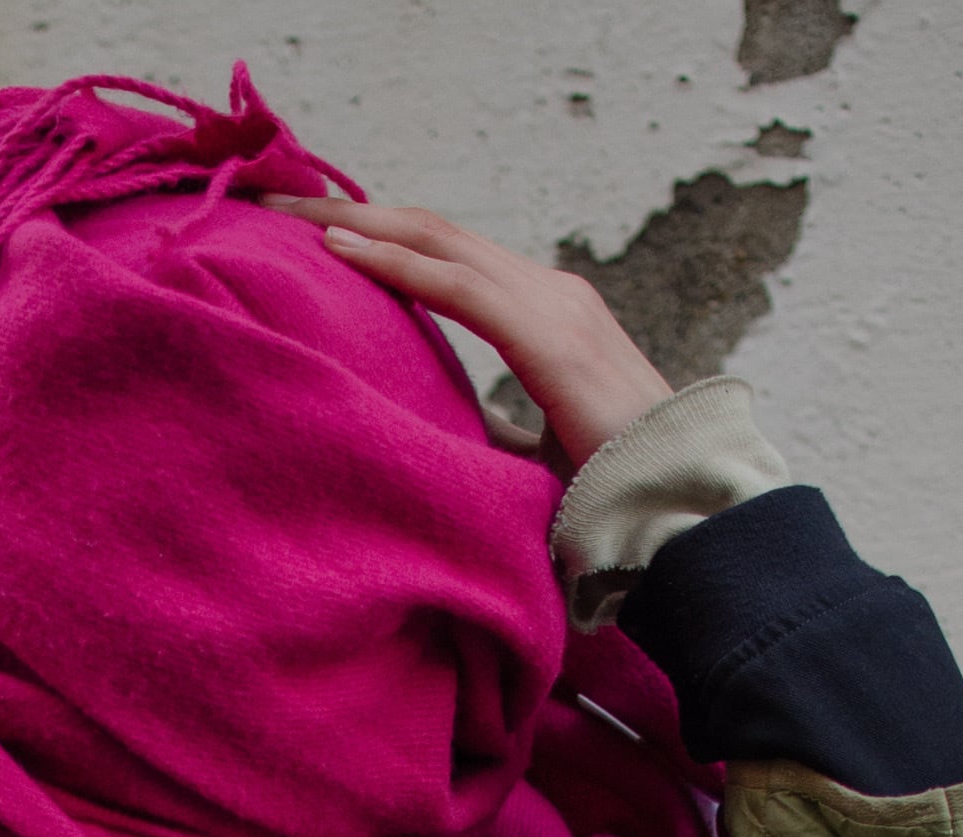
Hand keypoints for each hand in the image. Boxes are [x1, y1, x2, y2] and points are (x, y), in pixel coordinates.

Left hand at [264, 199, 670, 471]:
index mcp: (546, 314)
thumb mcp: (540, 448)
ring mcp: (553, 305)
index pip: (452, 258)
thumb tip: (455, 449)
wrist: (682, 504)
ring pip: (438, 241)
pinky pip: (456, 286)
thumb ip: (499, 432)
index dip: (386, 238)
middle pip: (435, 232)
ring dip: (360, 223)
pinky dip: (395, 263)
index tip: (318, 236)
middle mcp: (549, 292)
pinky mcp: (548, 336)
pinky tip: (342, 250)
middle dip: (356, 213)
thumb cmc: (616, 490)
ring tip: (292, 216)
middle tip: (280, 207)